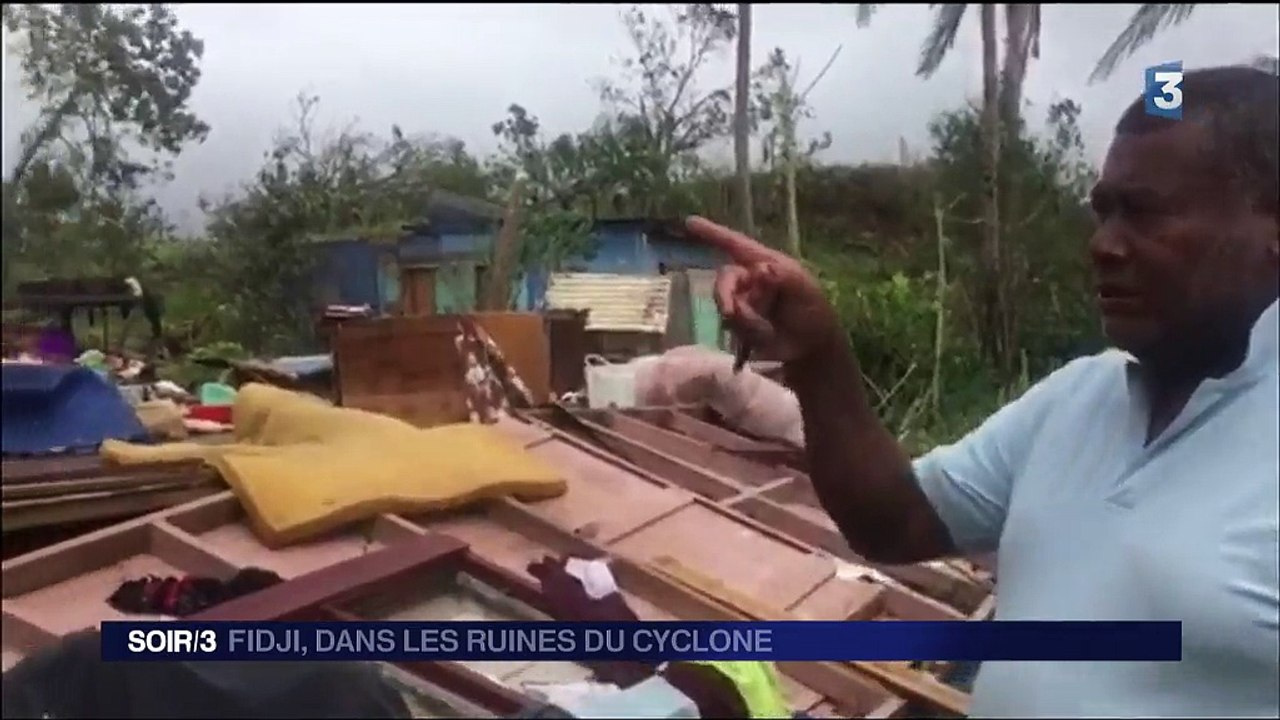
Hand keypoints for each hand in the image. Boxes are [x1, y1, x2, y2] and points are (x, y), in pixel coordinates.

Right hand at [684, 216, 842, 362]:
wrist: (812, 351)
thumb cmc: (814, 315)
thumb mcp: (805, 292)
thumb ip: (785, 278)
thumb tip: (761, 269)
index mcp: (767, 264)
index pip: (737, 244)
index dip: (714, 233)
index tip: (690, 222)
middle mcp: (752, 279)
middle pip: (726, 278)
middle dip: (724, 294)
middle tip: (730, 313)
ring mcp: (744, 301)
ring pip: (725, 303)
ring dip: (741, 318)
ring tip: (763, 331)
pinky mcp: (740, 324)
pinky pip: (730, 323)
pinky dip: (743, 331)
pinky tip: (762, 337)